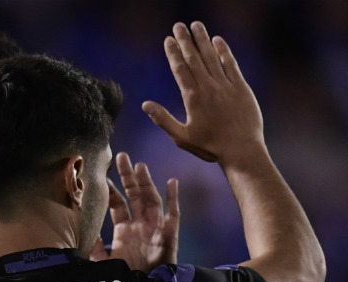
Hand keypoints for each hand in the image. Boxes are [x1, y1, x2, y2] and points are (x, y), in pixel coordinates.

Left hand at [94, 152, 179, 271]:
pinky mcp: (170, 235)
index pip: (118, 205)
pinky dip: (173, 198)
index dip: (112, 190)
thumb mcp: (103, 263)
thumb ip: (95, 248)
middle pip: (135, 195)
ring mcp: (156, 228)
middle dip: (129, 177)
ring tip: (139, 165)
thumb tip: (85, 232)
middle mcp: (140, 226)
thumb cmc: (124, 280)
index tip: (103, 176)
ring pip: (151, 199)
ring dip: (146, 182)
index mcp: (125, 231)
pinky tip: (171, 182)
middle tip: (122, 156)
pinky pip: (173, 214)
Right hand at [141, 22, 263, 165]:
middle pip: (194, 58)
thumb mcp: (181, 137)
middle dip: (185, 40)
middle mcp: (209, 86)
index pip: (180, 69)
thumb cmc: (209, 146)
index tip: (168, 39)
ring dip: (203, 40)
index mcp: (192, 97)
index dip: (173, 53)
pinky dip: (224, 51)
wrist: (241, 149)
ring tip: (196, 25)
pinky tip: (218, 40)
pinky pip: (231, 64)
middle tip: (178, 25)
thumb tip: (145, 105)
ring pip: (212, 57)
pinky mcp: (241, 87)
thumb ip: (163, 119)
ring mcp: (226, 85)